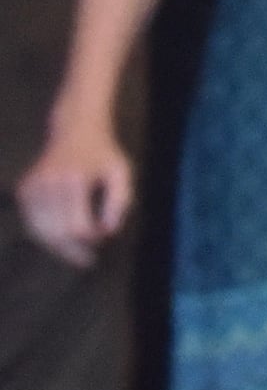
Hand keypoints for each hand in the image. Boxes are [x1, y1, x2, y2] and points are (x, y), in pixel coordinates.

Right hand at [16, 115, 131, 267]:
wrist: (76, 129)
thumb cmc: (102, 153)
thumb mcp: (121, 172)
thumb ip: (120, 202)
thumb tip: (109, 232)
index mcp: (73, 180)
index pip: (77, 227)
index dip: (91, 239)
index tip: (103, 239)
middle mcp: (48, 185)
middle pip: (56, 234)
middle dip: (73, 251)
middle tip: (87, 260)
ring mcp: (32, 188)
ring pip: (40, 233)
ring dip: (58, 247)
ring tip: (75, 253)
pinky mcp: (23, 190)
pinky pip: (32, 223)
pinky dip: (45, 235)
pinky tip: (61, 239)